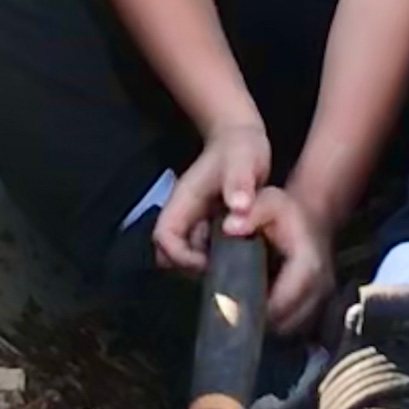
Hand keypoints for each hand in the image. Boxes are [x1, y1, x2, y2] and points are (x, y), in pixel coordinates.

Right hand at [153, 119, 273, 271]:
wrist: (241, 138)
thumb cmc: (240, 149)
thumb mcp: (244, 162)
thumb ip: (240, 182)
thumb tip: (238, 208)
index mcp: (184, 201)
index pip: (164, 238)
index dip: (181, 256)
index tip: (210, 263)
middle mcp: (184, 214)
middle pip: (169, 252)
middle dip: (191, 268)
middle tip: (224, 271)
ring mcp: (195, 220)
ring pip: (186, 254)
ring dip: (204, 266)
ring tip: (235, 268)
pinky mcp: (208, 225)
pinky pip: (203, 251)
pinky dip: (217, 260)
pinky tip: (242, 259)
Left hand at [238, 184, 340, 335]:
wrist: (313, 217)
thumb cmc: (288, 212)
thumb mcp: (269, 202)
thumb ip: (250, 213)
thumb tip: (229, 228)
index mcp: (309, 268)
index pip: (280, 304)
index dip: (252, 307)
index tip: (228, 302)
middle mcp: (320, 289)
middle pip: (284, 321)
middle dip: (256, 317)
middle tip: (230, 307)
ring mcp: (322, 300)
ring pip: (289, 327)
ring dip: (266, 320)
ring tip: (242, 304)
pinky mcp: (318, 306)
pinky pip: (293, 324)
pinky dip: (275, 318)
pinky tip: (258, 303)